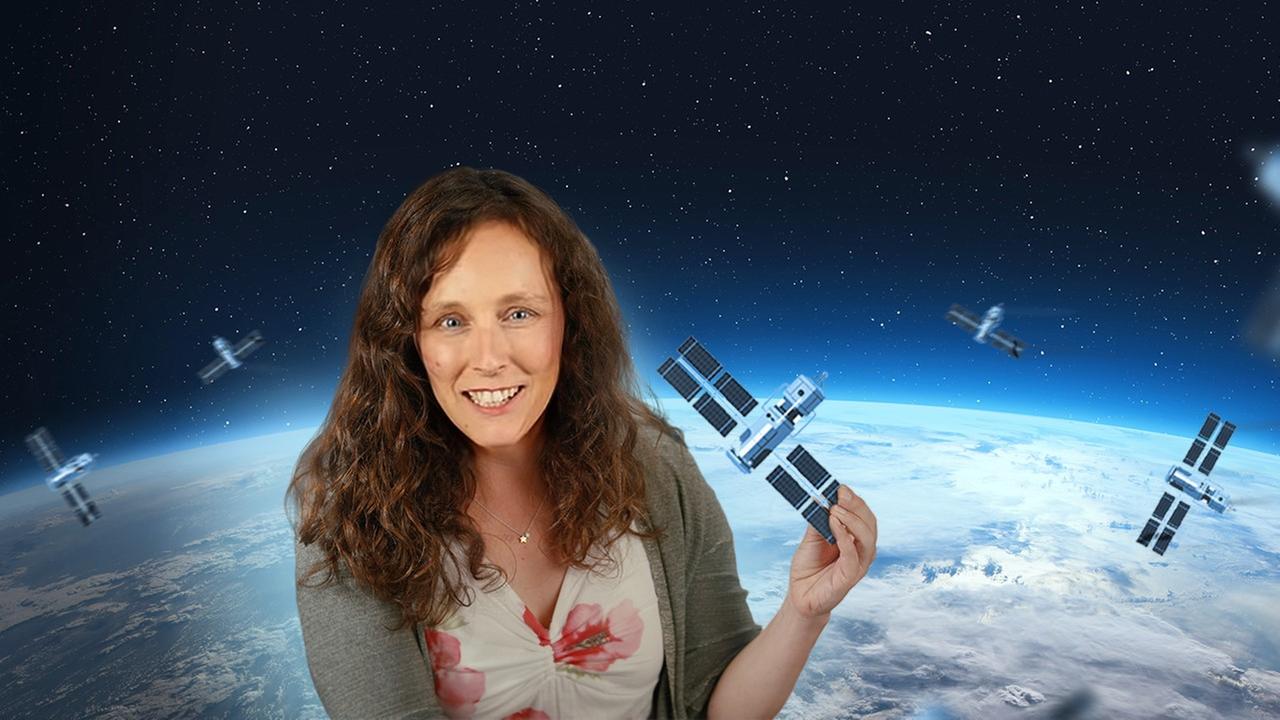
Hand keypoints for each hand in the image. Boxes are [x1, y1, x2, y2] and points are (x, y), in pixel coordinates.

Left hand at [786, 484, 876, 618]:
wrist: (800, 595)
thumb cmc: (808, 567)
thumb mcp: (811, 538)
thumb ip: (818, 521)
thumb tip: (819, 498)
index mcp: (854, 539)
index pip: (863, 515)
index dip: (854, 500)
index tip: (840, 487)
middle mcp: (861, 550)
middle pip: (869, 523)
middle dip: (856, 505)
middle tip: (839, 494)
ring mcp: (858, 563)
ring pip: (867, 537)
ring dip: (852, 519)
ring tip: (834, 509)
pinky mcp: (850, 576)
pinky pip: (853, 554)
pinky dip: (845, 536)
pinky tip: (833, 524)